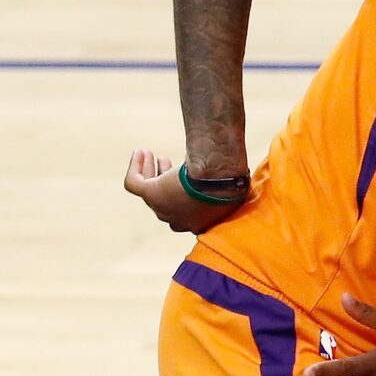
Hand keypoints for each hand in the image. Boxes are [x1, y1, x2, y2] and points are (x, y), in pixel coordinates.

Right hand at [122, 148, 243, 233]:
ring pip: (150, 191)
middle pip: (168, 201)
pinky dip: (136, 167)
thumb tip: (241, 172)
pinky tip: (140, 152)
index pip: (188, 212)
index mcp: (201, 223)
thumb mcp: (235, 186)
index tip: (186, 175)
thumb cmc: (231, 182)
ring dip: (149, 172)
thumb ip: (232, 184)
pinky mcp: (151, 195)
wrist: (219, 180)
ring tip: (149, 154)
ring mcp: (164, 209)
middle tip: (164, 161)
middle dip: (164, 180)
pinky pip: (134, 183)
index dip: (185, 193)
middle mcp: (180, 221)